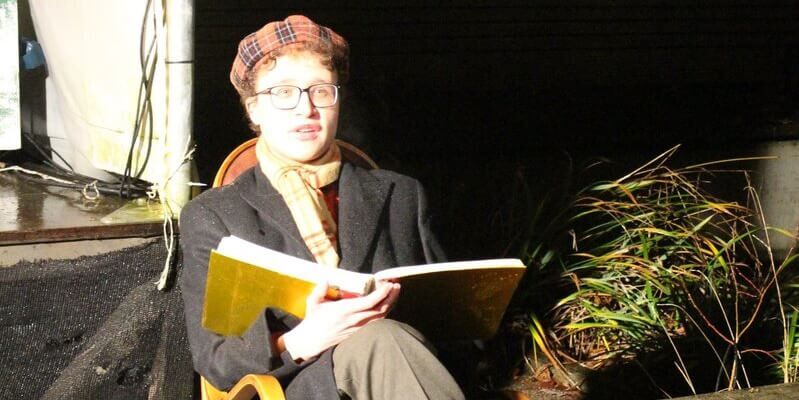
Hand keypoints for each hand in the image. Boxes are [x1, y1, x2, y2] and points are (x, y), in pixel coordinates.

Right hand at [281, 280, 400, 360]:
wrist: (311, 341)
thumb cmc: (313, 321)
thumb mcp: (313, 303)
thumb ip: (320, 291)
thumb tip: (326, 280)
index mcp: (345, 311)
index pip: (369, 302)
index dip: (382, 294)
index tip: (389, 284)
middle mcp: (354, 320)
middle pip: (380, 309)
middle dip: (391, 297)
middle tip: (397, 285)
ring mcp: (358, 328)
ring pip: (380, 317)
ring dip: (390, 304)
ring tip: (394, 293)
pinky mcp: (359, 332)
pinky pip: (376, 323)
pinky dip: (383, 313)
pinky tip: (386, 305)